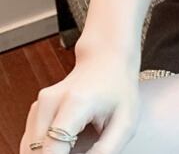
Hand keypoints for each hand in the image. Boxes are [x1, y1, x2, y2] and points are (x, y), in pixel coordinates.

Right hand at [19, 50, 140, 153]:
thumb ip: (107, 149)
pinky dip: (44, 151)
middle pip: (36, 152)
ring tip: (76, 147)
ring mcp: (40, 104)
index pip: (52, 150)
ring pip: (29, 149)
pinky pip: (31, 142)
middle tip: (80, 150)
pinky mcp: (36, 109)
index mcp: (75, 103)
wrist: (108, 58)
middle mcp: (51, 102)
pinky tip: (66, 148)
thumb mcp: (126, 120)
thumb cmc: (120, 89)